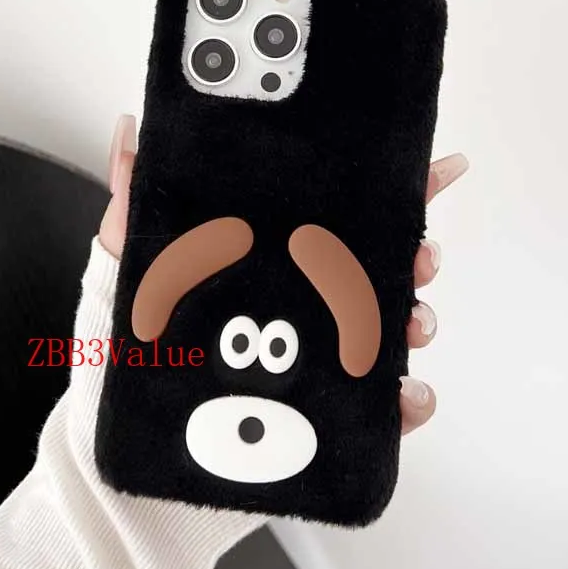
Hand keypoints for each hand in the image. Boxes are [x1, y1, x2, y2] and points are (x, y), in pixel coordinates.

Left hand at [100, 115, 467, 437]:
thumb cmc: (140, 346)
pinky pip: (385, 407)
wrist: (134, 437)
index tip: (438, 170)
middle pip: (384, 270)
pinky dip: (410, 400)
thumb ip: (136, 200)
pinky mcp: (332, 413)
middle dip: (416, 257)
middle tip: (419, 259)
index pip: (342, 218)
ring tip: (413, 322)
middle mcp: (309, 303)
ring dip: (419, 320)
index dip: (397, 192)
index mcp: (278, 261)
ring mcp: (324, 356)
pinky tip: (405, 393)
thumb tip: (129, 131)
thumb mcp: (132, 266)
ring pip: (393, 331)